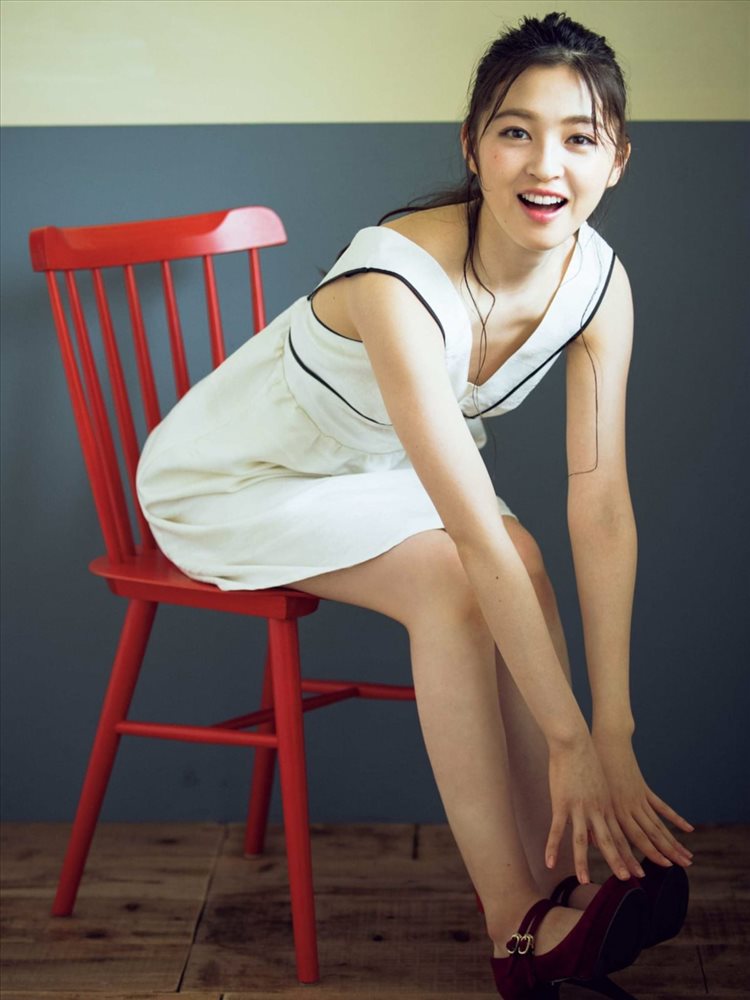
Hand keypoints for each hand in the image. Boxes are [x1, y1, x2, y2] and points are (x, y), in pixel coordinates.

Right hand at [545, 733, 642, 884]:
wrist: (574, 740)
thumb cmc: (584, 758)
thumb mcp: (597, 784)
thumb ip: (598, 805)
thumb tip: (592, 828)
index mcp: (607, 805)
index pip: (621, 835)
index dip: (629, 854)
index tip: (638, 871)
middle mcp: (597, 809)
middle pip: (610, 841)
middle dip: (619, 862)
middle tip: (628, 880)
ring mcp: (580, 807)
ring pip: (583, 840)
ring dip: (584, 862)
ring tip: (584, 881)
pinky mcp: (562, 802)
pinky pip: (557, 829)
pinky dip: (553, 847)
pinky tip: (549, 862)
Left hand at [592, 729, 693, 868]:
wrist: (596, 741)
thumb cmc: (579, 770)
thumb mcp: (580, 797)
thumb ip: (587, 820)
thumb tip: (589, 842)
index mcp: (607, 811)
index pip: (620, 841)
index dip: (628, 859)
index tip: (637, 877)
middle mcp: (624, 807)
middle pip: (644, 837)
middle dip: (659, 856)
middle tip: (674, 872)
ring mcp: (636, 798)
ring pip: (657, 826)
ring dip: (672, 843)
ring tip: (686, 860)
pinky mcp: (642, 789)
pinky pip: (662, 807)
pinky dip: (676, 819)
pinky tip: (689, 830)